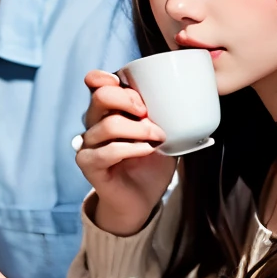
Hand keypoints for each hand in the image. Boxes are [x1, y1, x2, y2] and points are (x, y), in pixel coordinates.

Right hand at [76, 69, 175, 235]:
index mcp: (108, 109)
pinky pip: (107, 151)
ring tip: (158, 138)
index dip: (107, 78)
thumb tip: (187, 94)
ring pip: (108, 125)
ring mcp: (89, 144)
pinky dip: (132, 149)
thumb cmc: (151, 164)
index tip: (131, 87)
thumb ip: (166, 114)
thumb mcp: (163, 133)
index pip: (95, 82)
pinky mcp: (89, 164)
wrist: (142, 199)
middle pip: (100, 96)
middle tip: (148, 112)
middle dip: (128, 100)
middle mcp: (94, 123)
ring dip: (139, 130)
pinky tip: (147, 150)